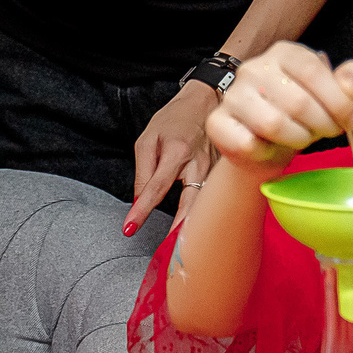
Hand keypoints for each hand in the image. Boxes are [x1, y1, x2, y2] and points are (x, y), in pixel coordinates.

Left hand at [127, 81, 216, 234]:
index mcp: (177, 152)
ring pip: (207, 203)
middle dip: (180, 228)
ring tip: (184, 248)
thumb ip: (144, 172)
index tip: (129, 228)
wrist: (206, 101)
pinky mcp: (224, 174)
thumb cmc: (174, 120)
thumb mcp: (147, 140)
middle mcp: (199, 163)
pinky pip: (214, 199)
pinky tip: (200, 229)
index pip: (156, 188)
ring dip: (195, 225)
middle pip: (191, 202)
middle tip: (168, 250)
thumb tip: (141, 202)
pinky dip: (207, 214)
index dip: (141, 211)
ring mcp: (215, 170)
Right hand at [204, 43, 352, 180]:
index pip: (313, 70)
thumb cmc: (300, 116)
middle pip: (298, 102)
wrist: (266, 144)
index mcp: (283, 54)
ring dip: (296, 139)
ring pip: (273, 124)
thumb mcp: (331, 94)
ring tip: (300, 138)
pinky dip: (266, 153)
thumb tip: (352, 86)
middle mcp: (253, 68)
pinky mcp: (217, 122)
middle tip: (326, 132)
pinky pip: (248, 144)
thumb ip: (350, 82)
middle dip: (322, 125)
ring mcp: (232, 95)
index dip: (339, 100)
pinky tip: (270, 147)